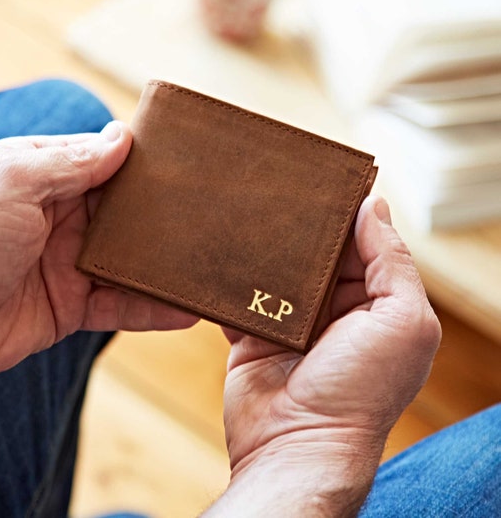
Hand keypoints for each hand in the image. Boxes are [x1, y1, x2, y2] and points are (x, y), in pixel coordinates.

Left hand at [0, 122, 196, 387]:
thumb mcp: (13, 182)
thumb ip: (70, 161)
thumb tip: (122, 136)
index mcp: (44, 176)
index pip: (106, 161)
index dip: (144, 161)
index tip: (187, 162)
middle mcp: (62, 217)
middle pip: (126, 212)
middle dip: (165, 214)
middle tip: (213, 214)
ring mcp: (70, 263)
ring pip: (131, 260)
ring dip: (166, 265)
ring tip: (208, 263)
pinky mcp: (73, 306)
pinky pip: (122, 306)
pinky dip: (153, 309)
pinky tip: (187, 310)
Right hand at [204, 196, 440, 516]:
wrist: (296, 445)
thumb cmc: (359, 392)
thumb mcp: (401, 321)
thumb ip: (392, 262)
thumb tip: (374, 206)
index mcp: (376, 304)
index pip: (364, 244)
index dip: (348, 215)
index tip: (326, 182)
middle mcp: (334, 311)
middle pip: (317, 254)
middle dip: (302, 229)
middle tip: (280, 191)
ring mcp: (291, 322)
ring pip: (278, 270)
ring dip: (267, 250)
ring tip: (249, 215)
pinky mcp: (254, 334)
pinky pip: (242, 297)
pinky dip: (234, 280)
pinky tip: (225, 253)